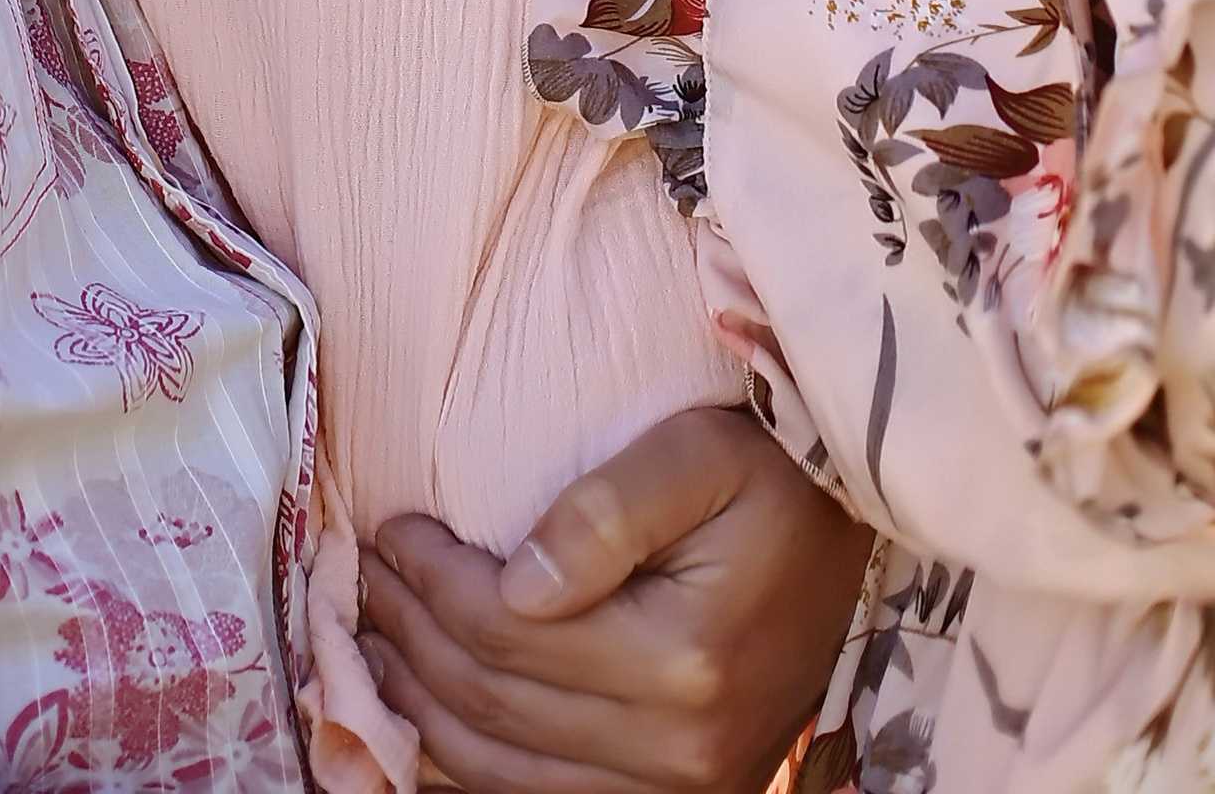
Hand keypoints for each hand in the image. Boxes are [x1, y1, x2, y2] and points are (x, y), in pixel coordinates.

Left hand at [358, 404, 870, 791]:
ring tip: (375, 643)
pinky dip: (470, 768)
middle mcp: (679, 747)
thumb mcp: (697, 455)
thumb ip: (607, 512)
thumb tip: (512, 583)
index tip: (390, 529)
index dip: (431, 581)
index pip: (504, 632)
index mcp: (681, 658)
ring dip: (422, 709)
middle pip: (494, 704)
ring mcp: (681, 786)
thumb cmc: (768, 476)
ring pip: (504, 771)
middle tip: (365, 578)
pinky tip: (427, 720)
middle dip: (412, 638)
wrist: (849, 533)